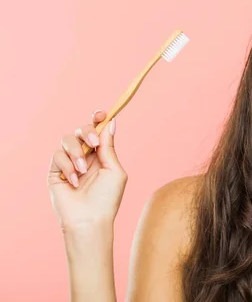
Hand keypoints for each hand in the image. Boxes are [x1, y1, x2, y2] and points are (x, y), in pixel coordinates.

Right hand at [47, 110, 127, 231]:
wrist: (90, 219)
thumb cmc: (107, 199)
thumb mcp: (114, 170)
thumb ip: (108, 147)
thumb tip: (110, 122)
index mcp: (101, 155)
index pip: (97, 130)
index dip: (98, 119)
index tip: (101, 114)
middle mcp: (85, 156)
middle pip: (81, 130)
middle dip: (87, 132)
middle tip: (94, 143)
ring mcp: (69, 162)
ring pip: (67, 140)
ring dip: (76, 153)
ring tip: (83, 171)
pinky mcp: (54, 171)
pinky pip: (57, 155)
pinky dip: (67, 166)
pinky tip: (74, 181)